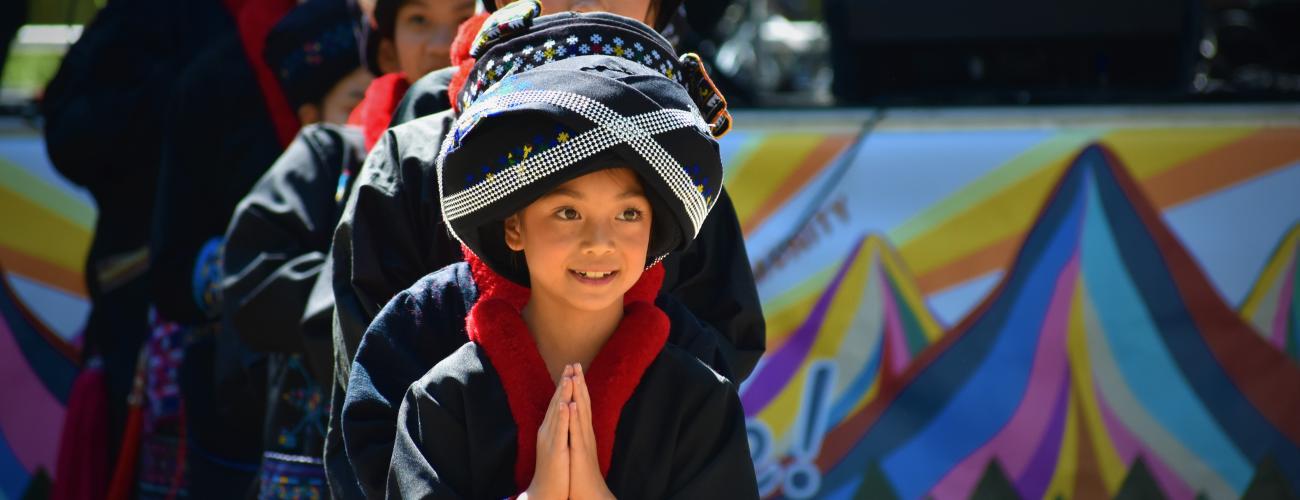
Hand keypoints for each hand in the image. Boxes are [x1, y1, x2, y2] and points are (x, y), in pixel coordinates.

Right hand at [523, 365, 573, 499]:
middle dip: (564, 383)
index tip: (571, 370)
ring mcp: (551, 439)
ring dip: (563, 394)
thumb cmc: (554, 470)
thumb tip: (561, 416)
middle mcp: (548, 431)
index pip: (558, 403)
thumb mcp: (556, 446)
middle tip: (571, 364)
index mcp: (550, 429)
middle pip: (557, 403)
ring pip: (558, 413)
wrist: (546, 491)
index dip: (564, 386)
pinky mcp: (556, 450)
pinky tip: (566, 404)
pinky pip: (560, 430)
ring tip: (568, 377)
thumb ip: (558, 430)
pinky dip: (563, 416)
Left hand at [568, 364, 614, 499]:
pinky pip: (576, 432)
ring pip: (581, 413)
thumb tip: (574, 423)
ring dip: (579, 394)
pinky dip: (575, 417)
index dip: (578, 387)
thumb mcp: (578, 450)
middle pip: (583, 404)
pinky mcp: (579, 452)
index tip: (574, 370)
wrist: (589, 494)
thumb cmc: (581, 475)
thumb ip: (577, 436)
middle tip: (576, 363)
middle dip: (579, 383)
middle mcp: (585, 434)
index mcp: (583, 433)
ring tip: (575, 376)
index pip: (581, 405)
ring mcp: (583, 442)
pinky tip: (573, 404)